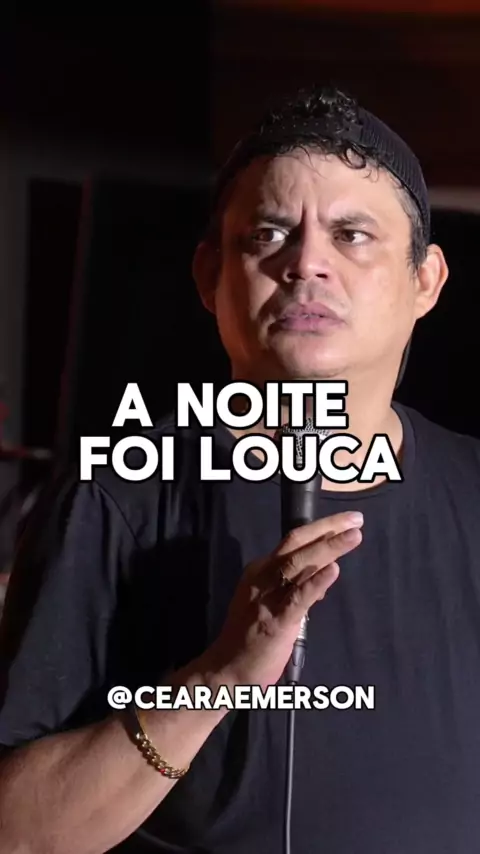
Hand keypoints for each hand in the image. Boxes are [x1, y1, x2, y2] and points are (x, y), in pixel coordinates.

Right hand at [204, 511, 363, 690]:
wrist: (225, 672)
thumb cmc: (248, 638)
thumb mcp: (268, 602)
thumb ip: (293, 587)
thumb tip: (323, 574)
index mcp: (260, 570)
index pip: (293, 542)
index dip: (320, 529)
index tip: (346, 522)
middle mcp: (263, 577)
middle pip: (296, 544)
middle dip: (327, 528)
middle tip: (356, 519)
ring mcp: (268, 598)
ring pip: (299, 565)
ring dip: (328, 548)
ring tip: (354, 536)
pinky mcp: (277, 622)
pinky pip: (299, 598)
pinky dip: (317, 583)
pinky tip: (334, 570)